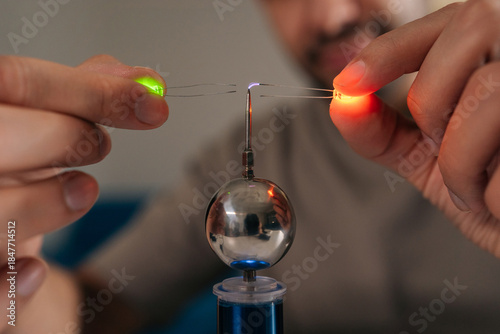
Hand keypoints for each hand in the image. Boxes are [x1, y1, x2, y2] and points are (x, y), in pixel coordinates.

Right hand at [0, 54, 167, 329]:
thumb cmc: (17, 186)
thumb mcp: (41, 134)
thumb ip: (81, 99)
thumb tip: (141, 78)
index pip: (14, 81)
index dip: (89, 89)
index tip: (149, 100)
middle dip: (63, 134)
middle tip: (101, 144)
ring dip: (43, 200)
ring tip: (83, 191)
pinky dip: (10, 281)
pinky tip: (35, 273)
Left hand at [330, 1, 499, 256]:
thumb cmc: (487, 193)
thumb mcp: (428, 160)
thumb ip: (384, 132)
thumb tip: (341, 103)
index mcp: (496, 58)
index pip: (445, 24)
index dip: (388, 49)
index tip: (346, 83)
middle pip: (464, 41)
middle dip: (431, 102)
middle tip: (440, 145)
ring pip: (487, 94)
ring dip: (460, 162)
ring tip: (473, 190)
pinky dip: (493, 192)